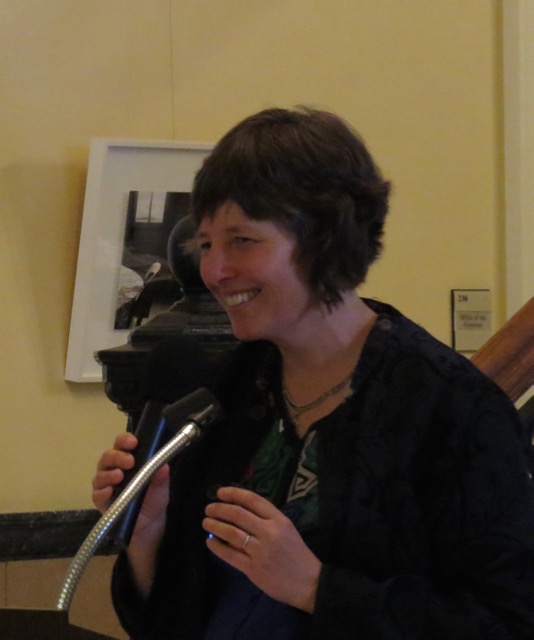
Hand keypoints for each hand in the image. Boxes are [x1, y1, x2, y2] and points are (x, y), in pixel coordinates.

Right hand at [92, 432, 169, 598]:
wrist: (150, 527)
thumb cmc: (154, 500)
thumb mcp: (162, 487)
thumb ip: (161, 477)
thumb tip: (164, 466)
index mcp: (128, 459)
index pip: (122, 444)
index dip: (125, 440)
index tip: (133, 442)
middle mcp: (114, 469)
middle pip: (108, 456)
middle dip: (117, 456)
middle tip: (129, 461)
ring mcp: (106, 485)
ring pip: (100, 474)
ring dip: (108, 473)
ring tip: (120, 476)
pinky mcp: (101, 503)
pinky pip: (97, 495)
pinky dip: (102, 492)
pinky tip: (109, 491)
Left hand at [203, 486, 320, 612]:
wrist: (308, 582)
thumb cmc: (296, 553)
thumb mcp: (287, 529)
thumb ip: (266, 519)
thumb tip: (238, 510)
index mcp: (279, 520)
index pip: (253, 500)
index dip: (234, 494)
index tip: (220, 492)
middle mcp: (269, 532)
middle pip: (238, 515)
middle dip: (220, 509)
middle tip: (208, 508)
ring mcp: (260, 551)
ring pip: (231, 533)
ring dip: (215, 526)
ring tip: (206, 522)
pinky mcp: (253, 569)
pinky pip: (230, 555)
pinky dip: (217, 547)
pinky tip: (210, 542)